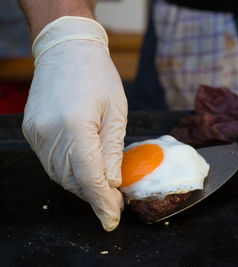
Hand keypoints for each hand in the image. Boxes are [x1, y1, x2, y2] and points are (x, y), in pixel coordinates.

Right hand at [22, 17, 127, 230]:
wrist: (67, 50)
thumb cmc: (98, 76)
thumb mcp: (116, 112)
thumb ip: (113, 150)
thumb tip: (112, 182)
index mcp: (76, 127)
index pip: (90, 177)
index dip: (102, 202)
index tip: (112, 218)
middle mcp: (51, 133)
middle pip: (73, 180)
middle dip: (94, 196)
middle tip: (114, 201)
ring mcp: (37, 133)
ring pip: (60, 175)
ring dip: (81, 185)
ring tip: (102, 187)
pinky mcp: (32, 130)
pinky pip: (51, 161)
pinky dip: (68, 171)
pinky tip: (83, 169)